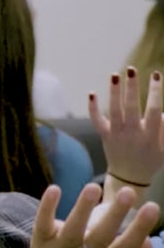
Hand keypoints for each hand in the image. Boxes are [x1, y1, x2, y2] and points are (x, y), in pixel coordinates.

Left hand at [31, 184, 157, 247]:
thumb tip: (147, 242)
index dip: (138, 230)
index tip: (153, 207)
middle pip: (101, 238)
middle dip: (115, 216)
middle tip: (129, 192)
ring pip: (72, 231)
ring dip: (83, 208)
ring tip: (94, 186)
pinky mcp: (40, 240)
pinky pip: (42, 224)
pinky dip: (47, 207)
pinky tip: (55, 188)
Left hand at [90, 68, 163, 193]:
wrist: (129, 177)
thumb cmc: (151, 159)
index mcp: (151, 136)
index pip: (155, 110)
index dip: (155, 91)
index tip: (156, 75)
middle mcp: (133, 133)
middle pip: (132, 107)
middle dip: (132, 88)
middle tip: (131, 70)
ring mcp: (117, 134)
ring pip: (114, 110)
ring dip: (114, 92)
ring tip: (114, 74)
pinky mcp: (104, 135)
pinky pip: (96, 120)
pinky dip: (93, 107)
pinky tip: (92, 93)